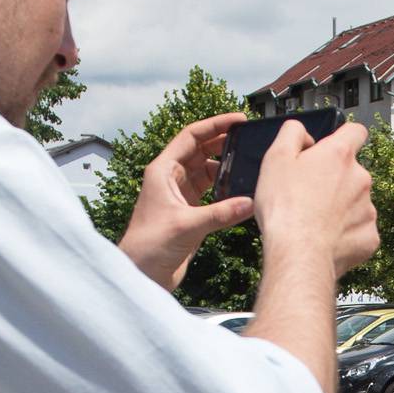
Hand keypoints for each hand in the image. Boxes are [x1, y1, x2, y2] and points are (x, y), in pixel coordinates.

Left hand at [118, 111, 253, 291]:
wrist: (143, 273)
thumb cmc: (150, 245)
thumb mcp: (188, 226)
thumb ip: (221, 214)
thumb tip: (250, 202)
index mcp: (163, 170)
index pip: (191, 136)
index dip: (215, 125)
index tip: (238, 120)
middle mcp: (171, 178)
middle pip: (201, 150)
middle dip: (224, 143)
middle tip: (249, 139)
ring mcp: (181, 195)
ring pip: (207, 171)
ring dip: (226, 167)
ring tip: (248, 164)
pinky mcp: (189, 212)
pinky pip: (212, 192)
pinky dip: (226, 189)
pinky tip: (240, 191)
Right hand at [253, 118, 378, 280]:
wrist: (299, 254)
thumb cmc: (285, 208)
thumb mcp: (275, 157)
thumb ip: (292, 133)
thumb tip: (303, 133)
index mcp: (339, 155)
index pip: (356, 132)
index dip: (344, 136)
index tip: (333, 147)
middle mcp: (361, 179)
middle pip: (352, 171)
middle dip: (335, 179)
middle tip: (310, 194)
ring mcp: (369, 209)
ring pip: (356, 202)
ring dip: (341, 207)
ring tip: (316, 220)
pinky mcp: (370, 237)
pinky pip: (360, 230)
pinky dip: (346, 233)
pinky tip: (327, 238)